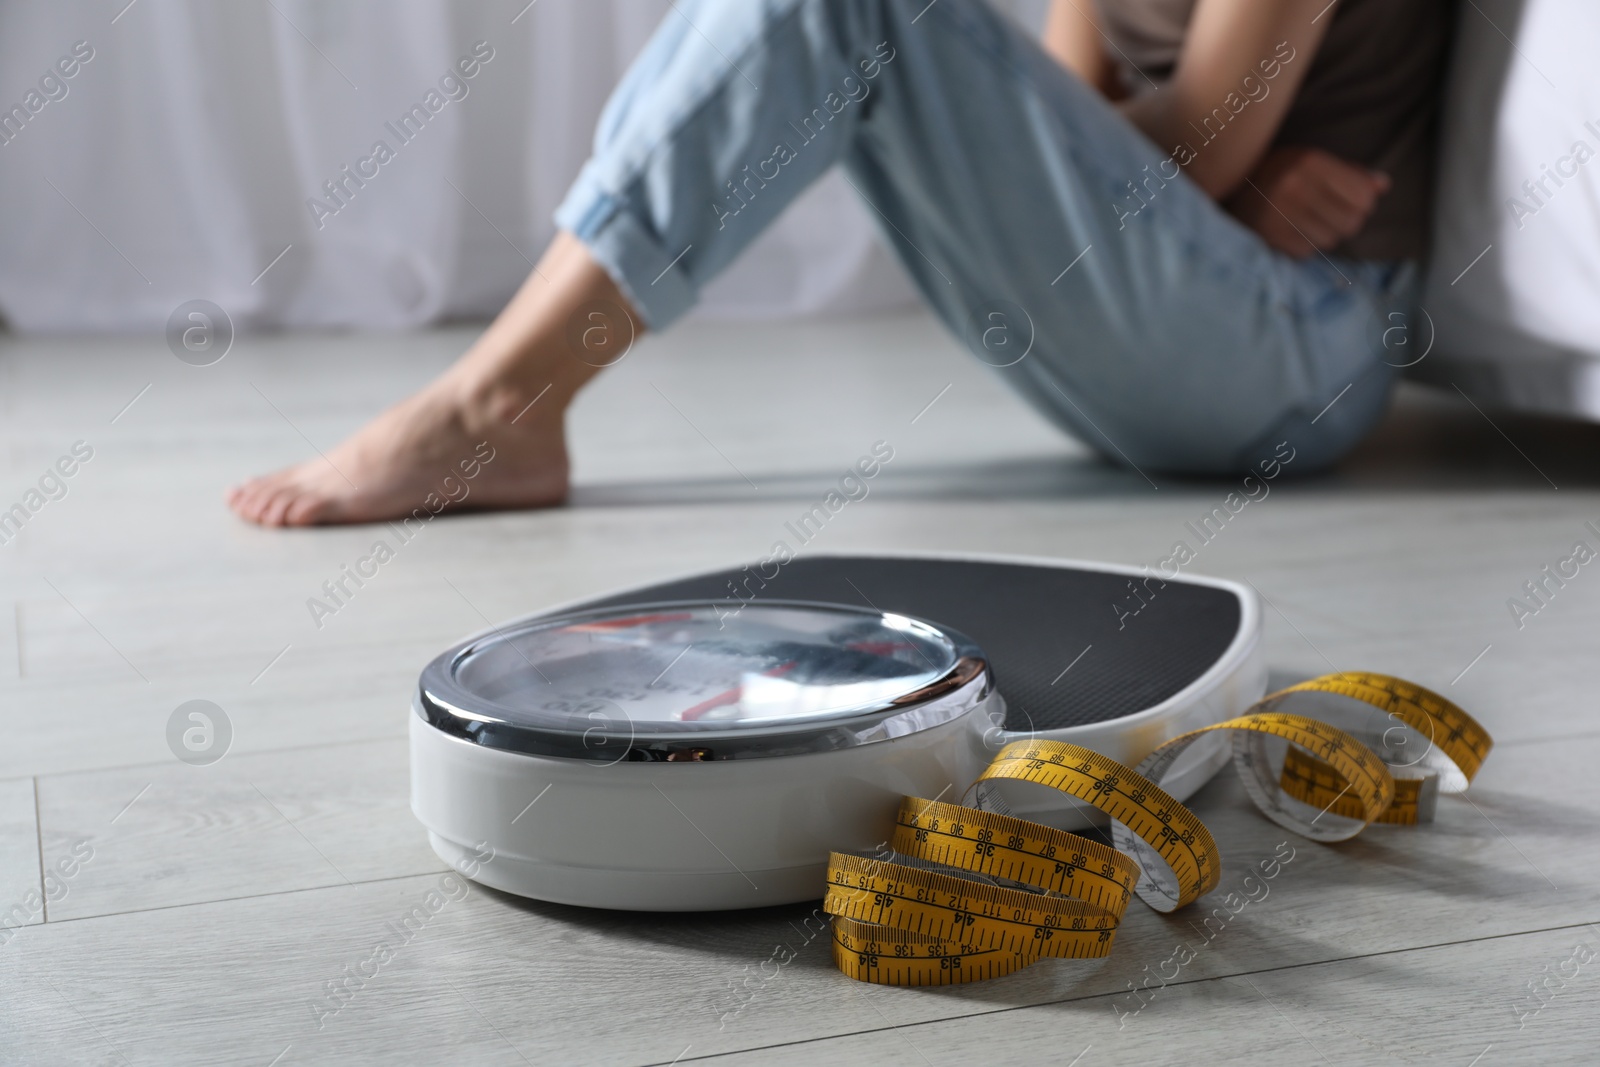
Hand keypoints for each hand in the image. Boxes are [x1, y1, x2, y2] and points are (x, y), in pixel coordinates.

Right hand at [1225, 147, 1389, 257]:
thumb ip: (1349, 173)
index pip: (1363, 195)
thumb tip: (1384, 186)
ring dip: (1327, 234)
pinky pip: (1308, 251)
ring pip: (1331, 239)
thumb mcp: (1312, 161)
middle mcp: (1296, 187)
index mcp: (1311, 162)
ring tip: (1312, 222)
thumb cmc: (1278, 171)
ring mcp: (1281, 213)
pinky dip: (1306, 245)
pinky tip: (1295, 231)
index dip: (1365, 202)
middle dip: (1347, 220)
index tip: (1354, 201)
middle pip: (1351, 221)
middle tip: (1333, 214)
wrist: (1226, 187)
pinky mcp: (1270, 236)